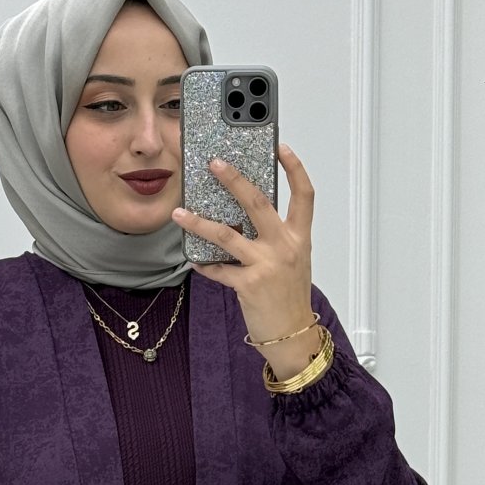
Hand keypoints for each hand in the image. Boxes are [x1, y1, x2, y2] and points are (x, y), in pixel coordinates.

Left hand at [171, 143, 315, 363]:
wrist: (292, 336)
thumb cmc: (290, 298)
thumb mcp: (293, 261)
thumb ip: (275, 237)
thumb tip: (243, 217)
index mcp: (299, 238)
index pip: (304, 195)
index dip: (294, 168)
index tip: (280, 147)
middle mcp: (285, 247)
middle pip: (258, 202)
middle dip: (234, 179)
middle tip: (215, 163)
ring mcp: (266, 265)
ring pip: (226, 234)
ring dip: (199, 222)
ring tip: (180, 213)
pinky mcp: (248, 285)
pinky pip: (219, 270)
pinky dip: (204, 265)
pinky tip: (194, 260)